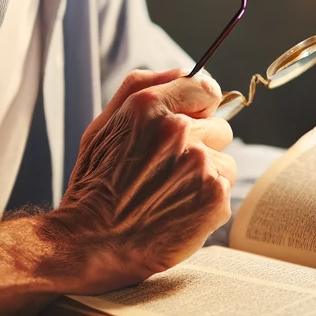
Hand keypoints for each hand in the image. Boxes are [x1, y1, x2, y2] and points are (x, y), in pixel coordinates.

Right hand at [42, 67, 235, 294]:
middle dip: (201, 144)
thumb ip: (142, 88)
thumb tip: (183, 71)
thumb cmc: (95, 185)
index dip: (199, 107)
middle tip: (168, 169)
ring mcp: (198, 164)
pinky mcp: (213, 196)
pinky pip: (225, 189)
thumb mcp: (102, 126)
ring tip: (171, 192)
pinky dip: (207, 200)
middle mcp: (177, 130)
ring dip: (206, 175)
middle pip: (219, 127)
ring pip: (224, 160)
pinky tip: (178, 210)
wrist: (90, 245)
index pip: (205, 88)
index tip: (191, 122)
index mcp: (149, 107)